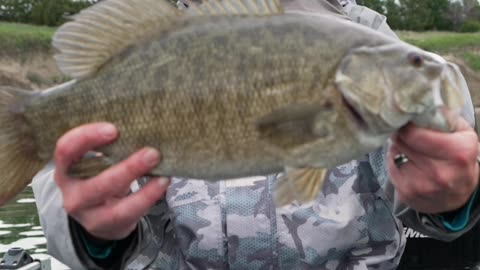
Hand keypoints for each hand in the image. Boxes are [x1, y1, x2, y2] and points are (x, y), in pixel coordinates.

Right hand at [54, 122, 169, 239]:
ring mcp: (87, 212)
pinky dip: (148, 196)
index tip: (114, 129)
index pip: (66, 149)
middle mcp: (71, 192)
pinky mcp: (105, 225)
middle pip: (96, 181)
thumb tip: (141, 125)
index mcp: (65, 168)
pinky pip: (128, 211)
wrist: (99, 216)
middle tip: (152, 152)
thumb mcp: (96, 162)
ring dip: (141, 184)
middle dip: (127, 166)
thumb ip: (108, 147)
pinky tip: (162, 183)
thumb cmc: (100, 177)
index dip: (87, 137)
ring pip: (113, 199)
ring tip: (162, 172)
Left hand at [388, 117, 478, 213]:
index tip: (406, 119)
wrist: (459, 196)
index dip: (407, 123)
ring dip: (398, 148)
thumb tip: (422, 102)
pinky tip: (407, 163)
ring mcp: (422, 186)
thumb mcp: (463, 134)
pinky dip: (395, 162)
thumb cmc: (459, 160)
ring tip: (409, 148)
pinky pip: (391, 168)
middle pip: (402, 141)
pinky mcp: (407, 194)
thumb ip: (444, 116)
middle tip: (403, 130)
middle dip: (400, 133)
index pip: (414, 132)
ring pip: (394, 154)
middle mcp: (440, 172)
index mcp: (458, 152)